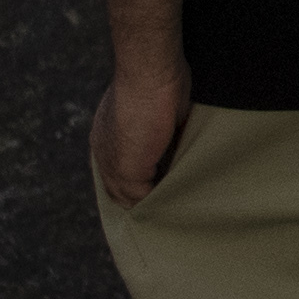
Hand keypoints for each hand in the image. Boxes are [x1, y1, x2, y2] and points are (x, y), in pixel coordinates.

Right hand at [88, 65, 191, 206]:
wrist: (156, 74)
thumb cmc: (135, 118)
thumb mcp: (126, 167)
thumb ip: (130, 191)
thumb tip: (143, 206)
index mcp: (104, 155)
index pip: (115, 192)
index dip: (130, 208)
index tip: (149, 224)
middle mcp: (122, 143)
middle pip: (137, 179)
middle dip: (151, 195)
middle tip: (171, 215)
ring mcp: (146, 130)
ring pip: (159, 165)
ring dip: (170, 179)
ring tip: (186, 199)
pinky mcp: (170, 121)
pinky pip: (178, 149)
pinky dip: (184, 161)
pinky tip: (194, 173)